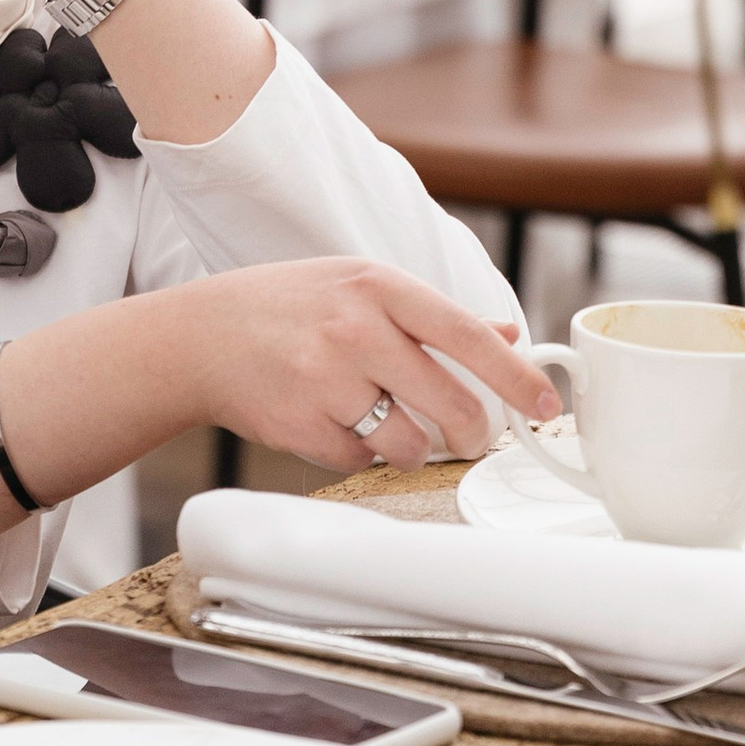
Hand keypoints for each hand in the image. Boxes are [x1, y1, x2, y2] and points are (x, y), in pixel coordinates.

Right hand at [183, 259, 551, 474]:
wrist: (200, 336)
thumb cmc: (286, 306)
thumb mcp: (357, 286)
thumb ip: (431, 314)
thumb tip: (505, 335)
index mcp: (376, 286)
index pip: (466, 334)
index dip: (514, 374)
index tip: (544, 402)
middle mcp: (353, 329)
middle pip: (449, 401)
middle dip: (472, 430)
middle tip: (472, 435)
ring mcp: (325, 379)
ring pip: (408, 442)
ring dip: (409, 445)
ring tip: (381, 422)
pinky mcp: (301, 425)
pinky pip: (359, 459)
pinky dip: (356, 451)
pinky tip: (332, 421)